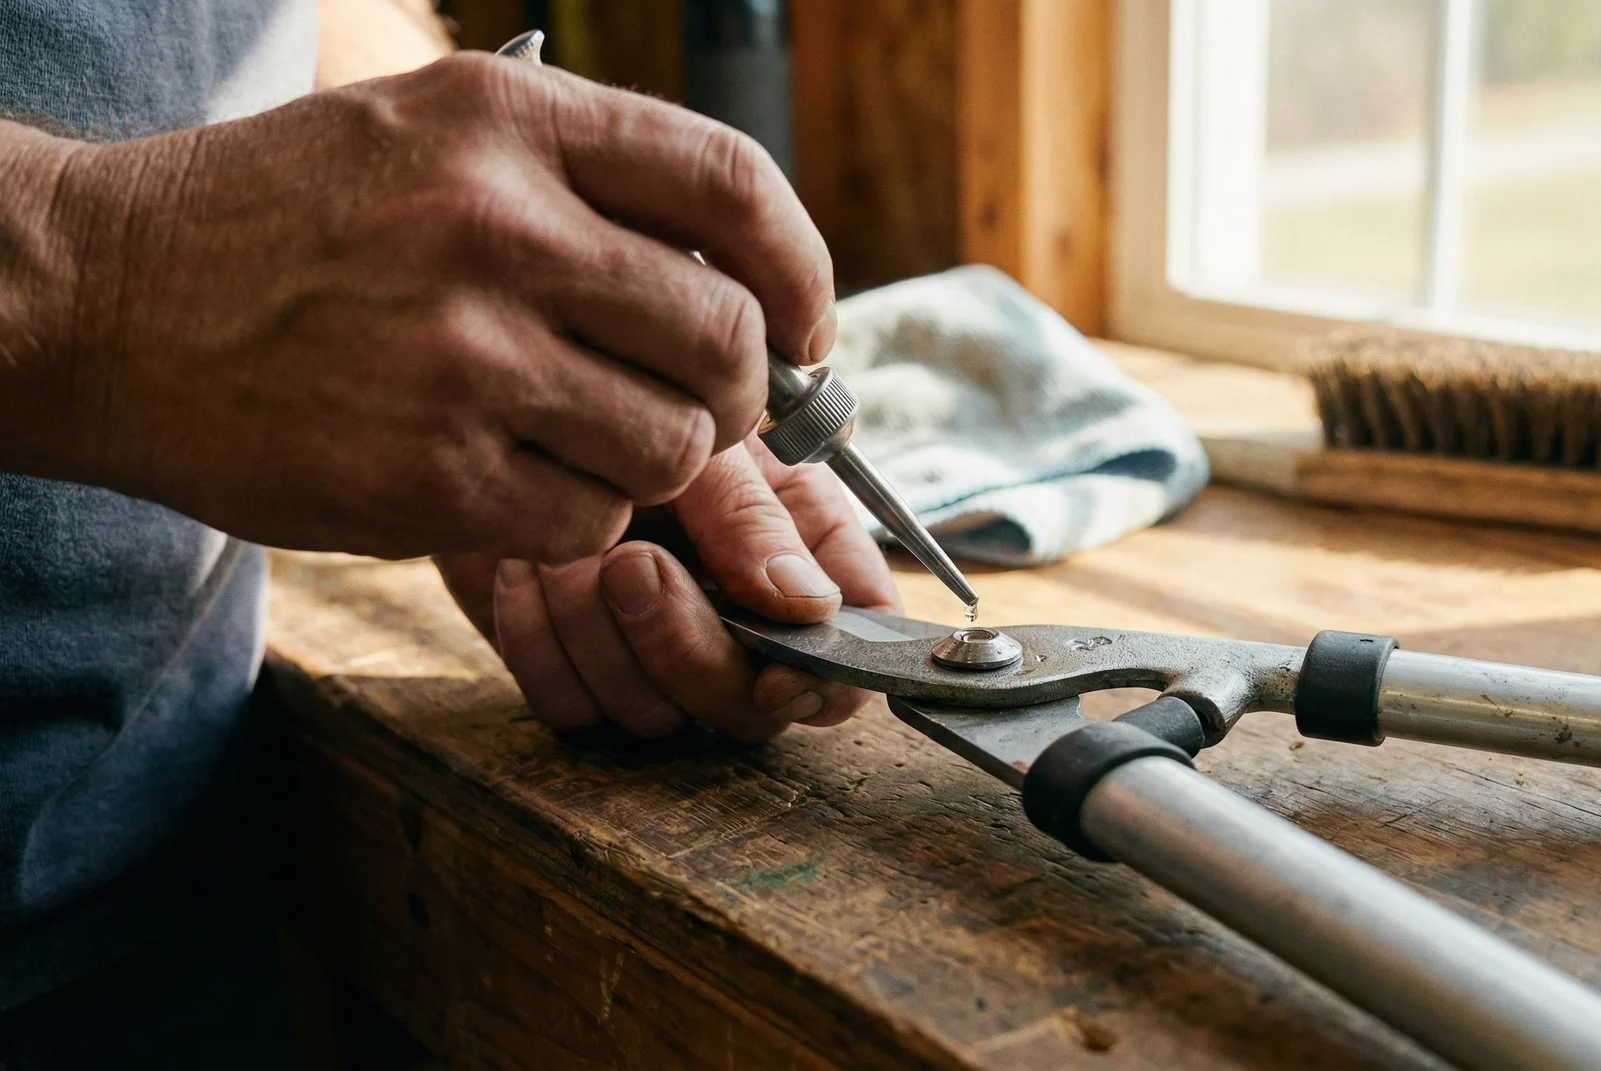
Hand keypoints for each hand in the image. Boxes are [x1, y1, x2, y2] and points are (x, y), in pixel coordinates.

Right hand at [0, 52, 832, 561]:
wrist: (102, 298)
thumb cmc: (284, 222)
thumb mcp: (427, 134)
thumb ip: (581, 180)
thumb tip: (746, 273)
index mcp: (508, 120)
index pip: (733, 185)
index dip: (799, 269)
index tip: (802, 323)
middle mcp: (496, 225)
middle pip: (725, 336)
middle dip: (738, 389)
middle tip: (699, 404)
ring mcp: (462, 356)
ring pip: (675, 445)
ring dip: (654, 460)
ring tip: (584, 440)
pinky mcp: (427, 475)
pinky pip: (593, 521)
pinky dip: (578, 518)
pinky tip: (514, 483)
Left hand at [437, 440, 900, 741]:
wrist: (517, 406)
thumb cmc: (630, 398)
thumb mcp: (705, 441)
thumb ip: (756, 520)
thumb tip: (811, 607)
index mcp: (805, 550)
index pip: (860, 640)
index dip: (829, 674)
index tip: (775, 673)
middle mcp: (745, 616)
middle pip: (754, 706)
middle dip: (689, 649)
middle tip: (633, 564)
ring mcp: (662, 653)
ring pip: (657, 718)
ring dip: (600, 636)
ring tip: (565, 548)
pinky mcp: (580, 671)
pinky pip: (573, 710)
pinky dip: (541, 644)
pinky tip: (526, 571)